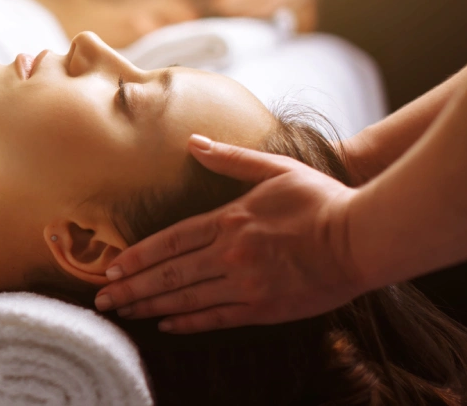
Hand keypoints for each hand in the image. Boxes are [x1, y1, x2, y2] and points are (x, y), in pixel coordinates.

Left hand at [93, 135, 364, 332]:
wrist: (364, 237)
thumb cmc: (321, 199)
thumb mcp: (274, 168)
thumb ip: (230, 159)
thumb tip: (193, 141)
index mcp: (229, 220)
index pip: (169, 241)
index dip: (137, 256)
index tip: (111, 267)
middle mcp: (230, 254)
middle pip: (168, 274)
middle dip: (131, 288)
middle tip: (102, 299)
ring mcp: (246, 284)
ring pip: (186, 298)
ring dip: (150, 306)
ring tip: (123, 313)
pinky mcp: (265, 307)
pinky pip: (217, 318)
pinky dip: (188, 322)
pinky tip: (166, 325)